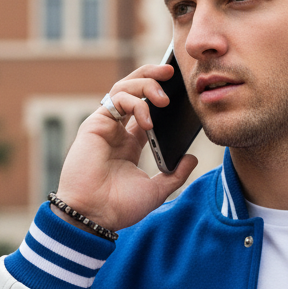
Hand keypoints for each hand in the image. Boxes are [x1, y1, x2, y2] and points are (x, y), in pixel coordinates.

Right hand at [54, 62, 197, 231]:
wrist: (95, 216)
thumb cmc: (120, 207)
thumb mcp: (157, 191)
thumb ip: (175, 174)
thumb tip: (192, 158)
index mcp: (131, 144)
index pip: (147, 109)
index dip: (162, 95)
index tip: (181, 90)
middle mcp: (117, 131)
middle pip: (134, 91)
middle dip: (152, 76)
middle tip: (172, 72)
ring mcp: (105, 126)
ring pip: (123, 88)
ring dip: (145, 84)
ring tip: (164, 97)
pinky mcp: (95, 125)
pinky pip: (115, 100)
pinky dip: (134, 102)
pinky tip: (148, 119)